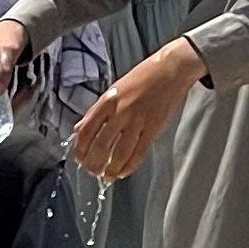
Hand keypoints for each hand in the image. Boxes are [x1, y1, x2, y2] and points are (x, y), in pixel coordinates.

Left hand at [73, 38, 207, 183]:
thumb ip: (95, 111)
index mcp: (106, 101)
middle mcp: (119, 112)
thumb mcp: (113, 90)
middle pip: (100, 146)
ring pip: (119, 153)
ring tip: (107, 177)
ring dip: (111, 169)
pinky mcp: (153, 128)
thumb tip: (78, 129)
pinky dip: (129, 166)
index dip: (80, 149)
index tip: (79, 159)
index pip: (86, 131)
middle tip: (92, 172)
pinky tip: (124, 172)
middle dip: (93, 164)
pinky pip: (139, 152)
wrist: (169, 70)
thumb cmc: (141, 78)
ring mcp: (137, 121)